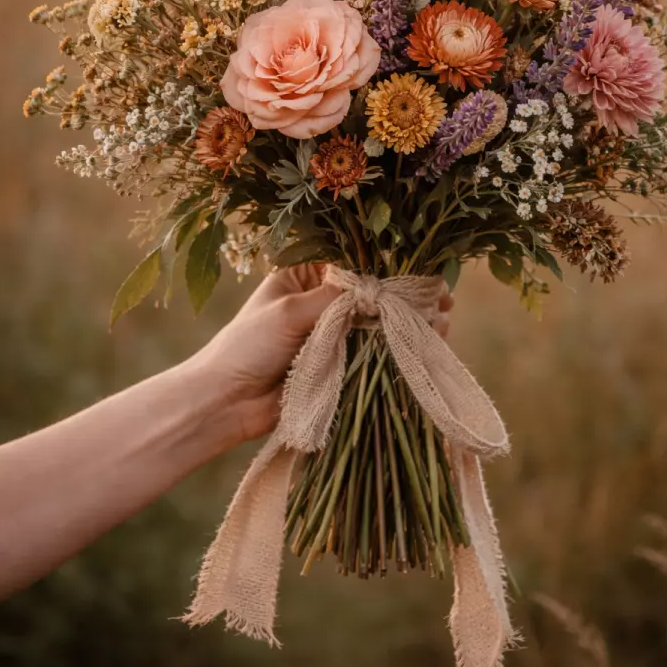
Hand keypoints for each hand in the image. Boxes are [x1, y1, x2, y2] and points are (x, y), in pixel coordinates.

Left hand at [198, 264, 453, 442]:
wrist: (223, 404)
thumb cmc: (246, 346)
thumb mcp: (289, 312)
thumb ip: (335, 298)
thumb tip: (382, 287)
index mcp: (304, 277)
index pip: (354, 262)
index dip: (389, 265)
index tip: (422, 270)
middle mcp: (321, 302)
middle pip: (373, 294)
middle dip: (406, 296)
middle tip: (442, 300)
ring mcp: (332, 335)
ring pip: (378, 324)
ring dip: (408, 324)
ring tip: (442, 322)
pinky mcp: (338, 366)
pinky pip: (373, 355)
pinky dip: (398, 351)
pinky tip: (424, 347)